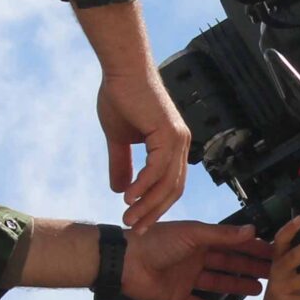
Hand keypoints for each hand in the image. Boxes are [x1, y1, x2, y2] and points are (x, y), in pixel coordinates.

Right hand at [98, 70, 190, 229]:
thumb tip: (120, 189)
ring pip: (166, 182)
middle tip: (135, 229)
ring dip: (147, 204)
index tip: (138, 221)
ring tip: (129, 219)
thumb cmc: (121, 95)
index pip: (169, 184)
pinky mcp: (168, 133)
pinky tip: (129, 197)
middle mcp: (180, 143)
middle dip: (153, 212)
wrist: (122, 69)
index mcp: (172, 145)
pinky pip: (157, 168)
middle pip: (172, 189)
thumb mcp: (119, 138)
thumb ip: (122, 163)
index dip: (155, 205)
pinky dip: (143, 185)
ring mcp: (177, 138)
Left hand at [122, 221, 268, 299]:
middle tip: (272, 273)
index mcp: (199, 239)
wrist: (126, 262)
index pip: (232, 243)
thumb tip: (252, 230)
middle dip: (249, 267)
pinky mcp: (176, 296)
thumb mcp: (193, 234)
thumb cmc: (157, 242)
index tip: (272, 252)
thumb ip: (222, 235)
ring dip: (236, 286)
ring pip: (217, 282)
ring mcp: (186, 278)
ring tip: (257, 290)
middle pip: (228, 263)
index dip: (251, 248)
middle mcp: (195, 258)